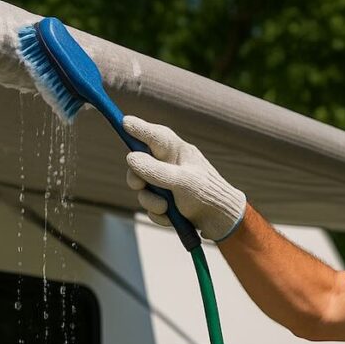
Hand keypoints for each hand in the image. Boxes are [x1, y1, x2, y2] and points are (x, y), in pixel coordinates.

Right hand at [123, 115, 246, 240]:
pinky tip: (171, 217)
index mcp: (176, 151)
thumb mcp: (181, 181)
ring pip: (142, 189)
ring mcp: (166, 183)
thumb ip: (155, 170)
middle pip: (138, 163)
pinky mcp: (166, 201)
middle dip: (136, 177)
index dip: (137, 128)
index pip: (153, 134)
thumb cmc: (207, 194)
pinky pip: (150, 206)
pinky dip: (158, 213)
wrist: (221, 221)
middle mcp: (169, 164)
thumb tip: (131, 158)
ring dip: (150, 201)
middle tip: (138, 185)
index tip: (123, 122)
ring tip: (166, 207)